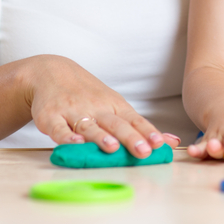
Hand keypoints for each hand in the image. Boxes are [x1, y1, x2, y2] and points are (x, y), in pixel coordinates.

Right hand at [21, 55, 179, 157]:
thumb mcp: (116, 105)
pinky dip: (65, 136)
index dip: (147, 132)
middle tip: (143, 151)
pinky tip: (73, 143)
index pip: (134, 120)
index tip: (160, 144)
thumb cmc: (90, 95)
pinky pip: (58, 128)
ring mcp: (73, 111)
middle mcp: (96, 107)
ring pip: (89, 126)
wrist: (52, 72)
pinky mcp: (50, 117)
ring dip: (101, 137)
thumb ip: (140, 126)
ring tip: (112, 148)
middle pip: (115, 124)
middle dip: (131, 138)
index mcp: (114, 106)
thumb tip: (172, 143)